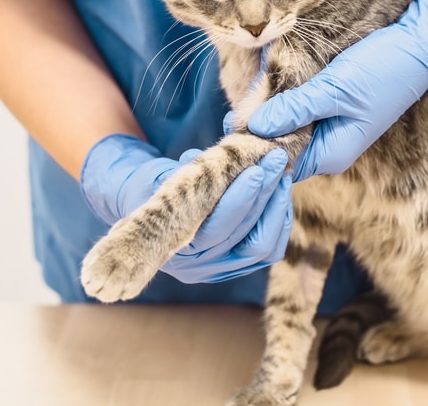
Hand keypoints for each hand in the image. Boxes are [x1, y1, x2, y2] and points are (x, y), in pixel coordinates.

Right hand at [80, 134, 291, 282]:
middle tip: (277, 159)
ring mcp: (219, 270)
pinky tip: (280, 194)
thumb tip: (196, 158)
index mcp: (173, 247)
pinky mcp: (236, 266)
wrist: (146, 208)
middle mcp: (198, 267)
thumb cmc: (149, 188)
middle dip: (264, 194)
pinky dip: (278, 222)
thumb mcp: (153, 178)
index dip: (239, 201)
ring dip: (275, 208)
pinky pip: (267, 251)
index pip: (215, 229)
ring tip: (282, 174)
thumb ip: (175, 173)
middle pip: (243, 236)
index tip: (256, 171)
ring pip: (261, 248)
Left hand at [248, 0, 427, 180]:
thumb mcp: (335, 89)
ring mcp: (331, 127)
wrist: (419, 45)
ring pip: (287, 127)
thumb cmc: (383, 70)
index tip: (230, 128)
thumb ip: (295, 108)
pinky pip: (299, 110)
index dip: (254, 150)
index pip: (281, 164)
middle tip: (232, 110)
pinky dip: (283, 99)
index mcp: (332, 153)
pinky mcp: (331, 107)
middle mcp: (330, 147)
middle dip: (258, 130)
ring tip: (249, 95)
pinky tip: (268, 85)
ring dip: (269, 112)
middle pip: (281, 147)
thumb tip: (255, 127)